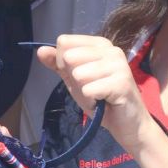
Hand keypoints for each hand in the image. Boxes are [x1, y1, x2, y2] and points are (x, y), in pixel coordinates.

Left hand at [38, 35, 148, 150]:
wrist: (127, 124)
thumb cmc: (101, 99)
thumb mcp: (75, 80)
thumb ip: (58, 64)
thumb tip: (40, 50)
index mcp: (100, 44)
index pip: (64, 42)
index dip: (63, 63)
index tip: (79, 76)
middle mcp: (111, 49)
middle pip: (69, 56)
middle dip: (74, 79)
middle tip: (91, 88)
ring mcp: (118, 64)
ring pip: (78, 74)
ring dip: (84, 93)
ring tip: (99, 96)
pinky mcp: (121, 82)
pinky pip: (88, 90)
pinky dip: (92, 101)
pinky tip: (104, 102)